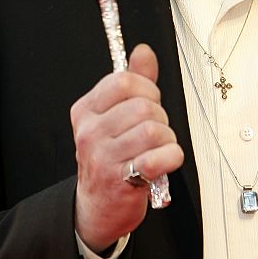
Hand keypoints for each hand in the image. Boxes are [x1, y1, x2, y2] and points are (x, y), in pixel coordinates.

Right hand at [71, 43, 183, 252]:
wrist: (97, 207)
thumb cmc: (110, 156)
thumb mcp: (114, 115)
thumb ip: (133, 81)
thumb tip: (143, 51)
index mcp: (86, 110)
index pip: (123, 81)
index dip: (146, 87)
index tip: (149, 100)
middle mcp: (90, 132)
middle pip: (142, 106)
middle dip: (159, 116)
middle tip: (155, 130)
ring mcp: (103, 157)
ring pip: (153, 130)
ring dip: (166, 138)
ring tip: (158, 147)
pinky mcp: (121, 180)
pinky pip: (158, 157)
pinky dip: (171, 156)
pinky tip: (165, 160)